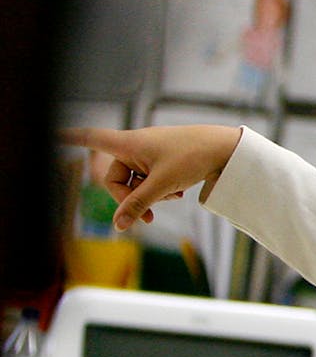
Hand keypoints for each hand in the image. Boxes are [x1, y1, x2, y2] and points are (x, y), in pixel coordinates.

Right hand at [60, 125, 241, 231]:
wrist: (226, 149)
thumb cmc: (194, 156)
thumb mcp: (163, 185)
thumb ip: (138, 205)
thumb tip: (119, 225)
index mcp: (128, 143)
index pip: (90, 138)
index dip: (69, 137)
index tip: (48, 131)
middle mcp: (135, 146)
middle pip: (115, 178)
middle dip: (131, 198)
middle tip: (149, 217)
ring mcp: (149, 154)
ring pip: (135, 183)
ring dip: (150, 195)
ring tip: (173, 195)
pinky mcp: (162, 161)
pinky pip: (150, 181)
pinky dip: (161, 190)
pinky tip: (179, 192)